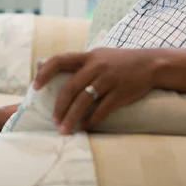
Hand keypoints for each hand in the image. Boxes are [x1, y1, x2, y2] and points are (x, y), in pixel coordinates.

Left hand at [33, 48, 161, 134]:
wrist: (150, 64)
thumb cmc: (119, 62)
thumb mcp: (99, 56)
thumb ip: (81, 64)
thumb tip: (54, 72)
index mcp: (88, 56)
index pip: (60, 60)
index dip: (45, 72)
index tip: (35, 86)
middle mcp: (96, 66)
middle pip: (70, 87)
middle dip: (59, 106)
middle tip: (53, 121)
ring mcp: (109, 80)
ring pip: (84, 101)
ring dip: (72, 118)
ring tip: (64, 130)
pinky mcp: (120, 93)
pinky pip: (101, 110)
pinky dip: (91, 121)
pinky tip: (84, 128)